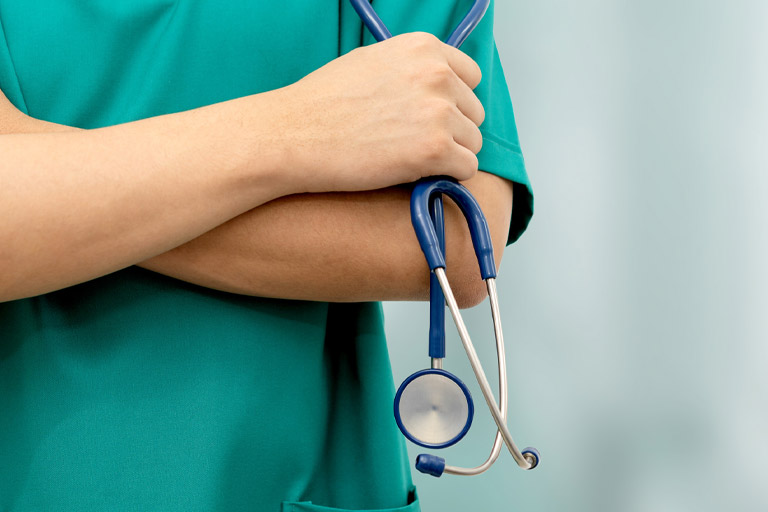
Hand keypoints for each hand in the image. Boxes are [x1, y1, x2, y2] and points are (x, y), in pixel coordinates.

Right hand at [272, 32, 484, 193]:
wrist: (293, 135)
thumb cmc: (322, 103)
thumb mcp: (372, 62)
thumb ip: (412, 69)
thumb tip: (438, 88)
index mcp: (423, 48)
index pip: (470, 77)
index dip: (452, 101)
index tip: (429, 117)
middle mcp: (437, 74)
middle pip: (473, 112)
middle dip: (450, 130)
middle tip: (411, 142)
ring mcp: (439, 111)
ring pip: (472, 143)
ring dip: (448, 155)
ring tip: (408, 158)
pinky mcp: (435, 149)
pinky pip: (466, 168)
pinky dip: (446, 176)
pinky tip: (415, 173)